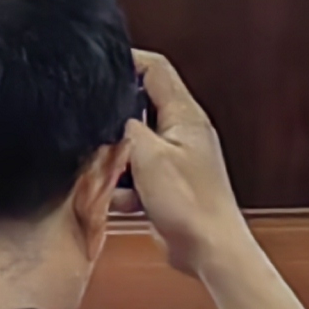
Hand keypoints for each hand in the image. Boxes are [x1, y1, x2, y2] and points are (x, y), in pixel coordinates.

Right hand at [123, 49, 252, 280]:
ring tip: (116, 177)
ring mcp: (176, 158)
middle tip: (100, 135)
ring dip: (119, 161)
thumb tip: (114, 116)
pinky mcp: (167, 184)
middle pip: (140, 110)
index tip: (104, 63)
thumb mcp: (150, 158)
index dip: (130, 61)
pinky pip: (136, 176)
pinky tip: (126, 202)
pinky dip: (126, 188)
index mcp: (185, 116)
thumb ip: (129, 130)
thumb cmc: (190, 203)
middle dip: (116, 123)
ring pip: (134, 147)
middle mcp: (183, 132)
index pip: (157, 71)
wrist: (208, 247)